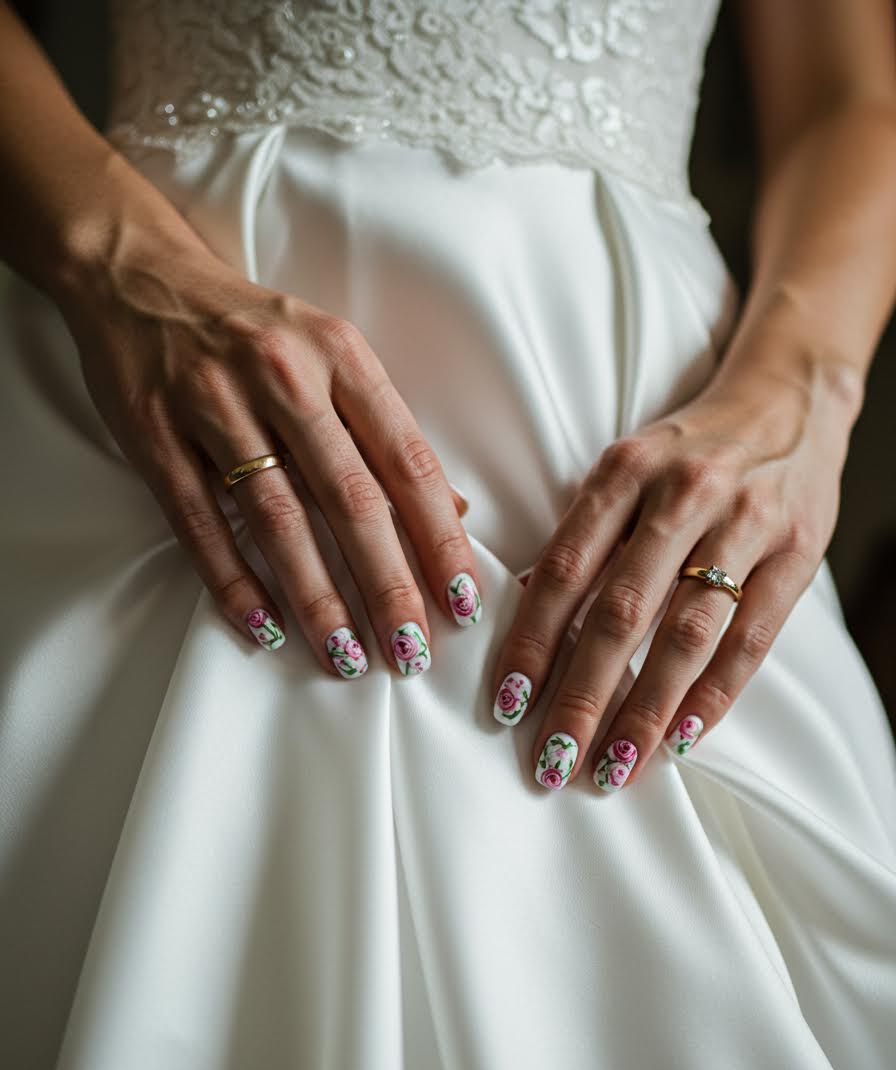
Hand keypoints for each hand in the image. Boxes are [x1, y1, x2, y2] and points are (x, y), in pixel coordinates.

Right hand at [58, 236, 480, 674]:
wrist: (139, 277)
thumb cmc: (254, 330)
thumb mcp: (333, 356)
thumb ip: (386, 431)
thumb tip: (452, 511)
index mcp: (342, 356)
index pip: (407, 460)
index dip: (439, 538)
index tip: (462, 602)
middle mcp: (284, 376)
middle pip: (349, 498)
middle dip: (387, 585)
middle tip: (412, 651)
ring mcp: (214, 404)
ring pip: (277, 518)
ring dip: (316, 597)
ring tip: (347, 657)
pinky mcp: (155, 434)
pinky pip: (200, 522)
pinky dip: (233, 581)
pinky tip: (265, 627)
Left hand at [491, 361, 860, 789]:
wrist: (788, 400)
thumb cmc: (688, 450)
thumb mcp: (625, 468)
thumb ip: (584, 533)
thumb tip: (526, 603)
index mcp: (624, 470)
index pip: (566, 570)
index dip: (532, 643)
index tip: (507, 705)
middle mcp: (683, 494)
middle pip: (621, 612)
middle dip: (582, 695)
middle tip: (553, 761)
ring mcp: (746, 523)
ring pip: (687, 633)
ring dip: (645, 710)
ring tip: (613, 768)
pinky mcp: (797, 552)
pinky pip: (750, 637)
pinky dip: (714, 695)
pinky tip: (681, 740)